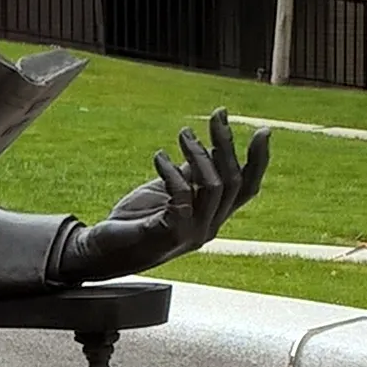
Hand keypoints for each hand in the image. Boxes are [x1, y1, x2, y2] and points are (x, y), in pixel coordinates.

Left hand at [60, 114, 269, 281]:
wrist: (104, 251)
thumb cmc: (137, 221)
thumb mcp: (169, 191)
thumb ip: (190, 175)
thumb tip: (206, 147)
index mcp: (213, 216)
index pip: (248, 188)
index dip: (259, 161)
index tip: (262, 130)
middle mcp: (209, 227)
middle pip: (234, 182)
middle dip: (227, 144)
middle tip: (217, 116)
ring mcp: (192, 234)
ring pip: (213, 186)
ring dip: (199, 154)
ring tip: (183, 133)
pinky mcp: (171, 234)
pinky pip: (182, 196)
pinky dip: (172, 171)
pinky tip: (159, 158)